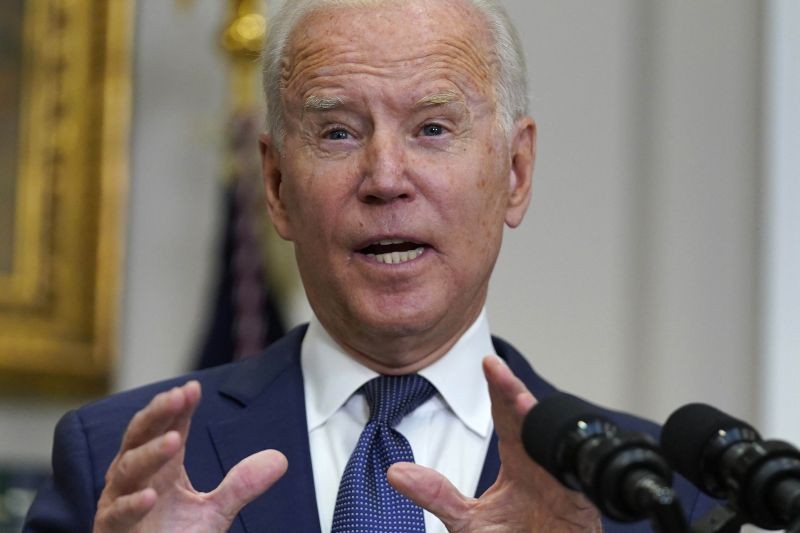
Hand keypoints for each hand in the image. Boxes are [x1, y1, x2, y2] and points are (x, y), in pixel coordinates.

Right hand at [93, 381, 287, 531]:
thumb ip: (241, 485)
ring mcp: (119, 502)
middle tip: (179, 396)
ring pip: (128, 469)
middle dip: (158, 414)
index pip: (169, 428)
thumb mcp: (214, 512)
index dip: (179, 408)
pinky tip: (151, 495)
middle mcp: (136, 477)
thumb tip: (280, 459)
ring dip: (150, 453)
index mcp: (160, 467)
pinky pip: (117, 514)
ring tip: (174, 439)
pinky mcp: (111, 530)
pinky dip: (132, 504)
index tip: (194, 388)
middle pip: (141, 435)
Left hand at [387, 357, 602, 531]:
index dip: (497, 388)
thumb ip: (436, 496)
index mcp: (517, 460)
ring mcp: (558, 482)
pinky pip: (572, 479)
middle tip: (495, 367)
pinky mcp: (576, 504)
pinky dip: (561, 463)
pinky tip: (548, 447)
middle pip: (525, 420)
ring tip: (518, 399)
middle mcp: (538, 464)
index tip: (486, 362)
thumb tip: (395, 473)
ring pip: (549, 442)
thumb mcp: (468, 522)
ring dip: (535, 420)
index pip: (505, 415)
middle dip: (511, 392)